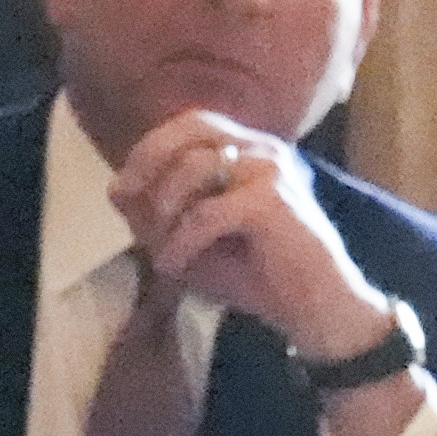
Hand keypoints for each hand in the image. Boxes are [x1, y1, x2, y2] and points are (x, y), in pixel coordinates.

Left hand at [111, 112, 418, 435]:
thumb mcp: (197, 243)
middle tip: (126, 198)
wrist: (319, 312)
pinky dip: (182, 240)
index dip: (150, 148)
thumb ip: (160, 215)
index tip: (121, 186)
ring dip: (165, 212)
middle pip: (191, 127)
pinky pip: (207, 212)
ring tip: (161, 249)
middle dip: (149, 161)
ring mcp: (272, 169)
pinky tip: (174, 266)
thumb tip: (116, 190)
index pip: (192, 123)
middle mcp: (264, 148)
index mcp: (252, 149)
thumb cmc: (263, 278)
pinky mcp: (272, 201)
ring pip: (194, 168)